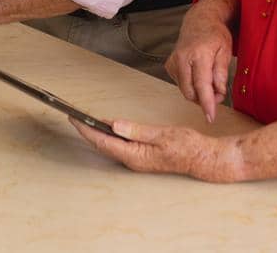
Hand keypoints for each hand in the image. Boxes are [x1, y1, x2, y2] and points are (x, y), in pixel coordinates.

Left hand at [70, 118, 241, 182]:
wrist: (203, 159)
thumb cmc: (186, 147)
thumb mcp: (162, 135)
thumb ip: (137, 131)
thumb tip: (114, 125)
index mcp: (136, 156)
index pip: (104, 142)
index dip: (87, 130)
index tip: (74, 118)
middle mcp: (133, 160)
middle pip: (103, 145)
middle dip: (87, 131)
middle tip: (73, 116)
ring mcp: (136, 159)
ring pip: (109, 146)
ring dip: (96, 133)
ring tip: (83, 120)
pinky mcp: (141, 156)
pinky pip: (118, 145)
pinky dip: (108, 135)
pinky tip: (105, 127)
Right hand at [164, 6, 233, 122]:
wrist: (199, 22)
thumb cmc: (215, 35)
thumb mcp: (226, 50)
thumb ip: (221, 72)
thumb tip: (219, 92)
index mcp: (199, 54)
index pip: (202, 85)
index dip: (207, 103)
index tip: (210, 117)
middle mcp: (182, 58)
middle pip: (190, 91)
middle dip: (204, 99)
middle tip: (218, 93)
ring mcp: (174, 62)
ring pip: (185, 90)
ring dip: (198, 92)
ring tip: (210, 81)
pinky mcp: (169, 65)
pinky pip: (181, 84)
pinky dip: (191, 85)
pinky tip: (198, 75)